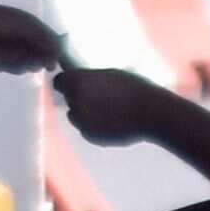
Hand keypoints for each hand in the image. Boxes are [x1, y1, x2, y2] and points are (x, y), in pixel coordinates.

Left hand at [0, 1, 69, 75]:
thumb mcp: (25, 25)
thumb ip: (44, 38)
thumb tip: (58, 53)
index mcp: (37, 30)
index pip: (54, 43)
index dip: (55, 52)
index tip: (53, 60)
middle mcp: (31, 44)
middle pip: (45, 58)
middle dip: (40, 60)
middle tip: (30, 57)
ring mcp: (21, 55)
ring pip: (32, 66)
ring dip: (24, 62)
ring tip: (9, 52)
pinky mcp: (9, 65)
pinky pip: (18, 70)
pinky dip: (12, 65)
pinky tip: (0, 55)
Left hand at [53, 66, 173, 145]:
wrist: (150, 112)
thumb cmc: (133, 88)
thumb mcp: (110, 74)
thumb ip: (91, 78)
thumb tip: (79, 78)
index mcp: (79, 81)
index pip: (59, 82)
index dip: (67, 82)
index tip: (73, 83)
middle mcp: (76, 101)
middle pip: (68, 99)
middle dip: (78, 97)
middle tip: (98, 96)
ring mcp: (82, 121)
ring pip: (74, 116)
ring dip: (84, 113)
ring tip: (107, 109)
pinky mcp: (91, 136)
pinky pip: (86, 130)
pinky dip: (94, 126)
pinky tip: (112, 121)